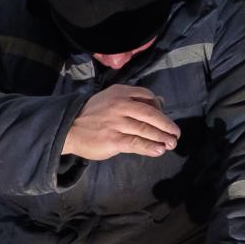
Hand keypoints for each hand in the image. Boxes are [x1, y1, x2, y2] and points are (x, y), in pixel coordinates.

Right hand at [61, 85, 181, 159]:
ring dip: (162, 138)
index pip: (147, 96)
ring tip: (171, 144)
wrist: (68, 128)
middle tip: (176, 134)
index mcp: (120, 92)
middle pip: (151, 114)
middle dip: (166, 125)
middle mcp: (120, 105)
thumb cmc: (92, 115)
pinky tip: (159, 150)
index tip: (164, 119)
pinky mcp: (113, 140)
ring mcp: (116, 123)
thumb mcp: (111, 99)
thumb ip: (134, 100)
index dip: (160, 108)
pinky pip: (136, 143)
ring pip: (146, 130)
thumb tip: (161, 102)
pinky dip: (150, 147)